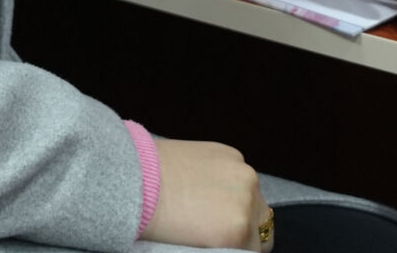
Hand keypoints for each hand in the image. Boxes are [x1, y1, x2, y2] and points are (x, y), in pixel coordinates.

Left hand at [141, 138, 269, 248]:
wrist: (134, 179)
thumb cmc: (155, 221)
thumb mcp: (195, 247)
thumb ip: (223, 246)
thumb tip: (232, 242)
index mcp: (237, 231)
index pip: (256, 249)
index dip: (239, 249)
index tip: (226, 246)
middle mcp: (247, 200)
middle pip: (262, 224)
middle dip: (245, 228)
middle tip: (218, 229)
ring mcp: (242, 172)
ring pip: (255, 197)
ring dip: (241, 203)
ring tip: (210, 204)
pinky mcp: (232, 153)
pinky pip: (241, 175)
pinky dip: (230, 182)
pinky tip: (204, 184)